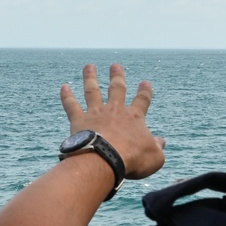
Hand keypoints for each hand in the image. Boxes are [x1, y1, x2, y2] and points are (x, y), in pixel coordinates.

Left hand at [61, 64, 164, 178]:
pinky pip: (71, 105)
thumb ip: (158, 148)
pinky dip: (67, 96)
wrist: (105, 159)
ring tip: (88, 66)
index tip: (145, 82)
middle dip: (117, 76)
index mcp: (134, 117)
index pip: (142, 101)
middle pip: (116, 89)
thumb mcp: (154, 158)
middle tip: (115, 65)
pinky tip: (64, 87)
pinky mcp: (79, 120)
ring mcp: (96, 113)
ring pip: (93, 90)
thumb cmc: (132, 159)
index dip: (145, 91)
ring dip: (90, 77)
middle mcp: (115, 111)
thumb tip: (161, 141)